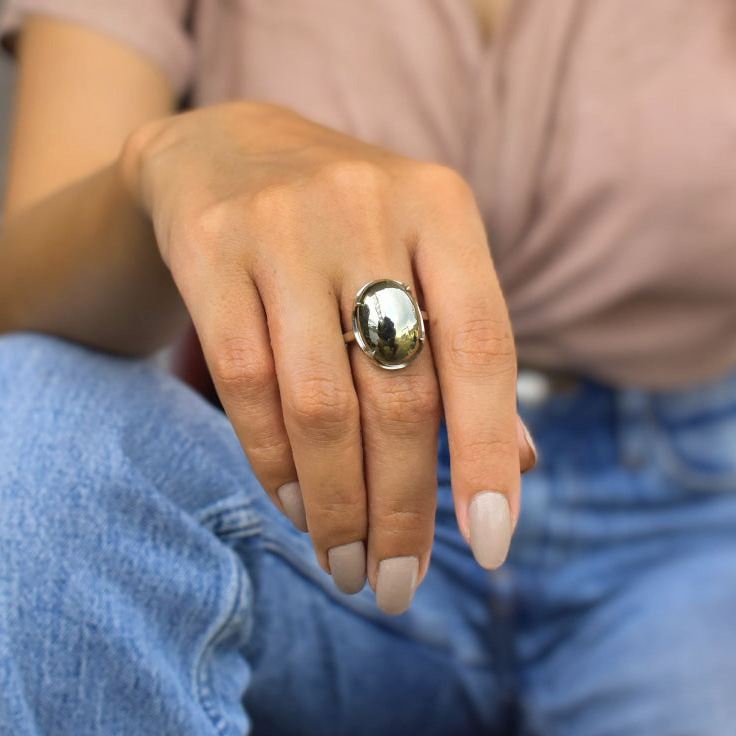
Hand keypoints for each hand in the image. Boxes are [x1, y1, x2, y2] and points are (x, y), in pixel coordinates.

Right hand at [119, 100, 534, 613]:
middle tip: (398, 584)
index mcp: (441, 207)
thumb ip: (468, 351)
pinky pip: (247, 386)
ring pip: (321, 404)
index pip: (482, 349)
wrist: (223, 150)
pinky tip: (298, 508)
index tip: (491, 546)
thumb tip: (526, 464)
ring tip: (348, 566)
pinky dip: (275, 464)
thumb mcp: (421, 259)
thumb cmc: (347, 226)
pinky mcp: (209, 251)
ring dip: (338, 505)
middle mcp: (366, 207)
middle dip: (404, 509)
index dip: (490, 455)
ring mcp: (281, 227)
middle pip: (400, 394)